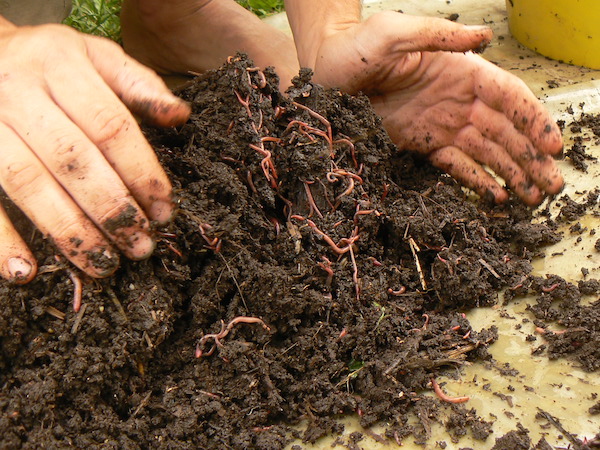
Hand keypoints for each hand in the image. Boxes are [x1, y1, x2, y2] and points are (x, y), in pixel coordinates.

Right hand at [0, 21, 189, 283]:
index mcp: (61, 64)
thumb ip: (139, 85)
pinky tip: (25, 272)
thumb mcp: (95, 55)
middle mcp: (17, 90)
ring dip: (68, 232)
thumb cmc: (48, 60)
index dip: (142, 172)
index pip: (111, 126)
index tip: (165, 210)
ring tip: (103, 265)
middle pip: (73, 160)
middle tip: (141, 246)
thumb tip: (181, 116)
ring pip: (28, 183)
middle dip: (113, 209)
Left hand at [308, 12, 563, 204]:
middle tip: (554, 186)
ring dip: (512, 174)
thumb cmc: (355, 49)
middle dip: (531, 158)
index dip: (533, 120)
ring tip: (533, 198)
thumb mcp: (392, 33)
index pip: (508, 97)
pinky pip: (455, 165)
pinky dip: (476, 180)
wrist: (323, 74)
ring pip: (486, 153)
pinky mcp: (421, 144)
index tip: (554, 145)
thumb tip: (484, 37)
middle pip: (505, 132)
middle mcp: (456, 101)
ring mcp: (440, 125)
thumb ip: (437, 35)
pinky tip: (495, 197)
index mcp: (459, 72)